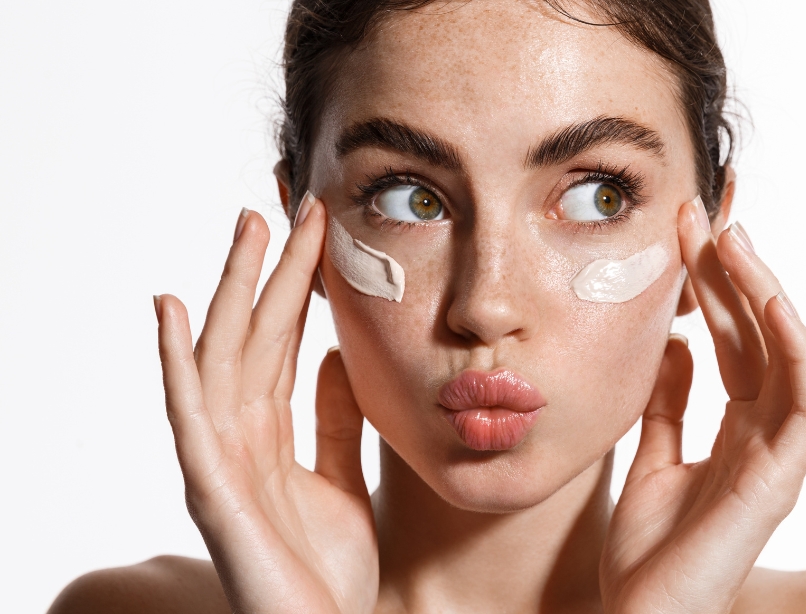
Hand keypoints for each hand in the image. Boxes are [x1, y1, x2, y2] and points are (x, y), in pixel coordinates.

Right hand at [155, 196, 377, 613]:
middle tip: (283, 205)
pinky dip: (177, 363)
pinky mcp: (210, 491)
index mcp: (270, 434)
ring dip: (231, 292)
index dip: (297, 287)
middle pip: (252, 337)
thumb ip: (334, 423)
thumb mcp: (343, 479)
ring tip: (246, 229)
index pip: (282, 343)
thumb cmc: (329, 571)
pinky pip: (190, 417)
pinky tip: (173, 312)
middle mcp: (239, 437)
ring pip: (223, 359)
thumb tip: (329, 359)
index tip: (319, 230)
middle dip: (268, 272)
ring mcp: (219, 460)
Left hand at [600, 199, 805, 612]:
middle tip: (701, 215)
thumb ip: (667, 405)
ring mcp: (778, 455)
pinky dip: (795, 349)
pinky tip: (770, 303)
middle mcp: (764, 435)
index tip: (683, 231)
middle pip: (757, 337)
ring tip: (732, 240)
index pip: (733, 339)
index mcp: (737, 429)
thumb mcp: (650, 458)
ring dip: (765, 295)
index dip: (713, 284)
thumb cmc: (647, 554)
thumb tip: (673, 344)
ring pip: (789, 356)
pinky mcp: (782, 479)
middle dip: (732, 273)